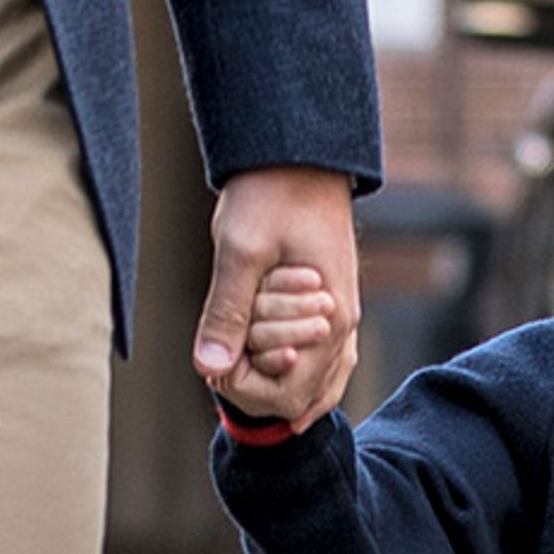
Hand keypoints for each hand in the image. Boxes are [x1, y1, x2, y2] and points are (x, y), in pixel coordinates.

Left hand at [192, 166, 359, 431]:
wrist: (301, 157)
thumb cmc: (271, 197)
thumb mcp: (240, 251)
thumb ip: (227, 312)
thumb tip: (209, 368)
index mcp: (329, 320)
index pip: (290, 394)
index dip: (246, 387)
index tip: (218, 357)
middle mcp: (344, 326)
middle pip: (306, 397)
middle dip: (261, 384)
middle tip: (226, 354)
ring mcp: (344, 317)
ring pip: (323, 384)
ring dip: (280, 382)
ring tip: (244, 370)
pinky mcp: (336, 304)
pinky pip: (329, 360)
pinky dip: (302, 374)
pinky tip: (275, 370)